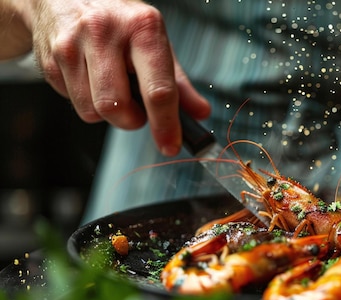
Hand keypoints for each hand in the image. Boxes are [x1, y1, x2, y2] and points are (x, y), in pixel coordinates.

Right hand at [25, 0, 210, 155]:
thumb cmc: (120, 24)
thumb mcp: (155, 44)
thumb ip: (178, 83)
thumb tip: (201, 114)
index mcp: (143, 26)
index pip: (158, 89)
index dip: (165, 124)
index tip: (170, 146)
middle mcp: (105, 31)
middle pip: (117, 107)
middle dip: (130, 120)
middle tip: (137, 109)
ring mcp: (73, 44)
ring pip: (92, 110)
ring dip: (107, 113)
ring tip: (112, 87)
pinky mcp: (51, 58)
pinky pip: (72, 101)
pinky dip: (86, 100)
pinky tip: (89, 77)